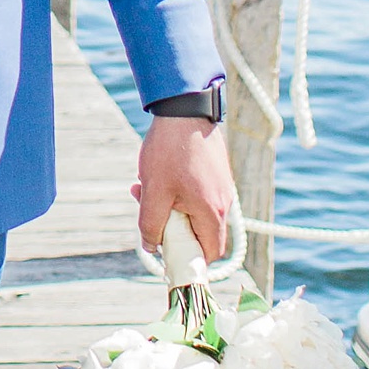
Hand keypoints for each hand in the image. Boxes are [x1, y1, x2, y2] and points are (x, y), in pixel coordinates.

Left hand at [134, 114, 237, 264]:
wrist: (184, 108)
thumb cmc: (170, 150)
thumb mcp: (154, 192)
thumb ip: (151, 224)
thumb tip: (151, 246)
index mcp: (213, 212)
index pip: (209, 253)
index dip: (188, 259)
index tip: (166, 254)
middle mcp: (223, 203)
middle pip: (200, 234)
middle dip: (171, 228)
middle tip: (146, 212)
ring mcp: (221, 188)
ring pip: (194, 213)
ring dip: (168, 208)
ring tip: (144, 188)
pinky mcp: (215, 175)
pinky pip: (196, 196)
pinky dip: (175, 194)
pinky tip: (155, 177)